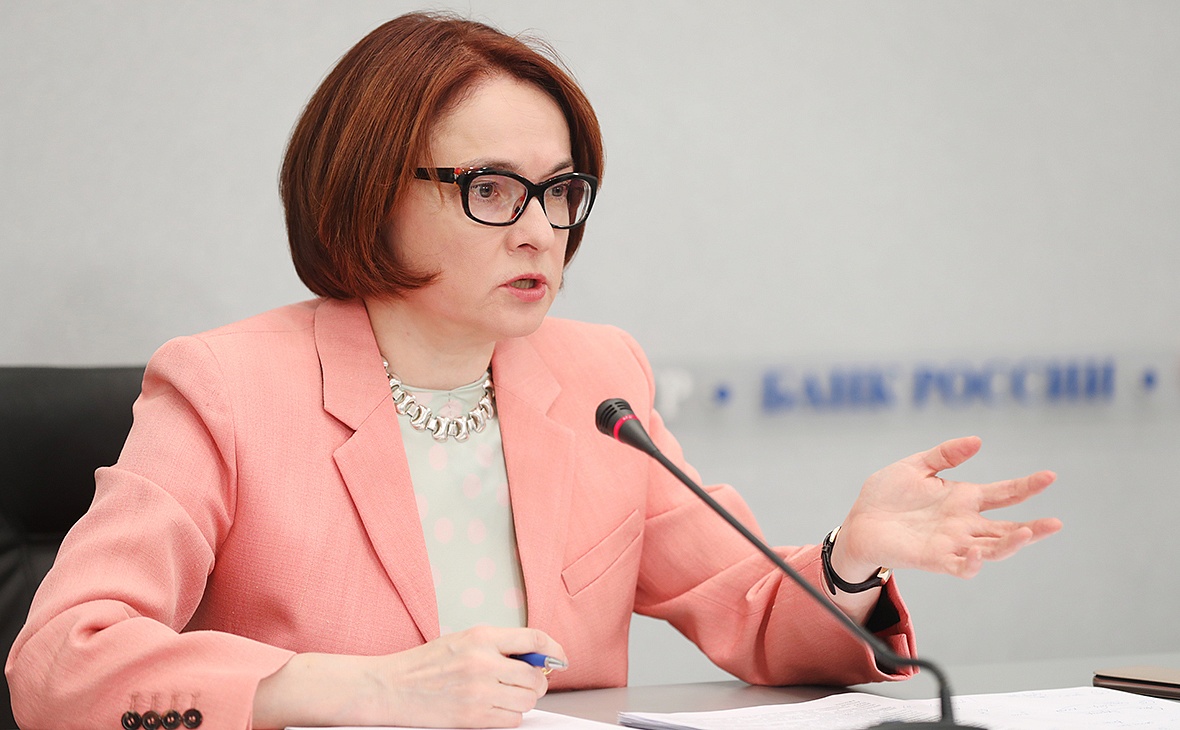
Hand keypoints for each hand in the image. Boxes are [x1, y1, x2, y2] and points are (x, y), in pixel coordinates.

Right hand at [253, 626, 564, 728]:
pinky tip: (494, 708)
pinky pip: (511, 720)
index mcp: (481, 636)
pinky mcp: (472, 718)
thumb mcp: (462, 640)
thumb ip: (498, 644)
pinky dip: (510, 717)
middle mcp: (483, 662)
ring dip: (523, 700)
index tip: (558, 657)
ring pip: (527, 701)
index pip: (534, 638)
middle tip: (526, 681)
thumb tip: (536, 656)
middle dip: (536, 681)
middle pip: (535, 676)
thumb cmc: (423, 664)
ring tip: (505, 695)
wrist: (389, 688)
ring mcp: (478, 692)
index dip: (553, 648)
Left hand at [832, 436, 1061, 580]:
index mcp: (962, 499)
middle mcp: (963, 524)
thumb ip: (945, 455)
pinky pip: (958, 566)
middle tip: (1056, 523)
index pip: (1004, 494)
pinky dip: (970, 563)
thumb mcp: (916, 466)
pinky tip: (977, 553)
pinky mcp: (933, 558)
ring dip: (1010, 545)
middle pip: (1007, 529)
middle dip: (1033, 528)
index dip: (1027, 486)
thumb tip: (977, 441)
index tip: (1049, 476)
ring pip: (991, 550)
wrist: (858, 522)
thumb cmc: (886, 496)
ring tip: (1027, 533)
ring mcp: (951, 543)